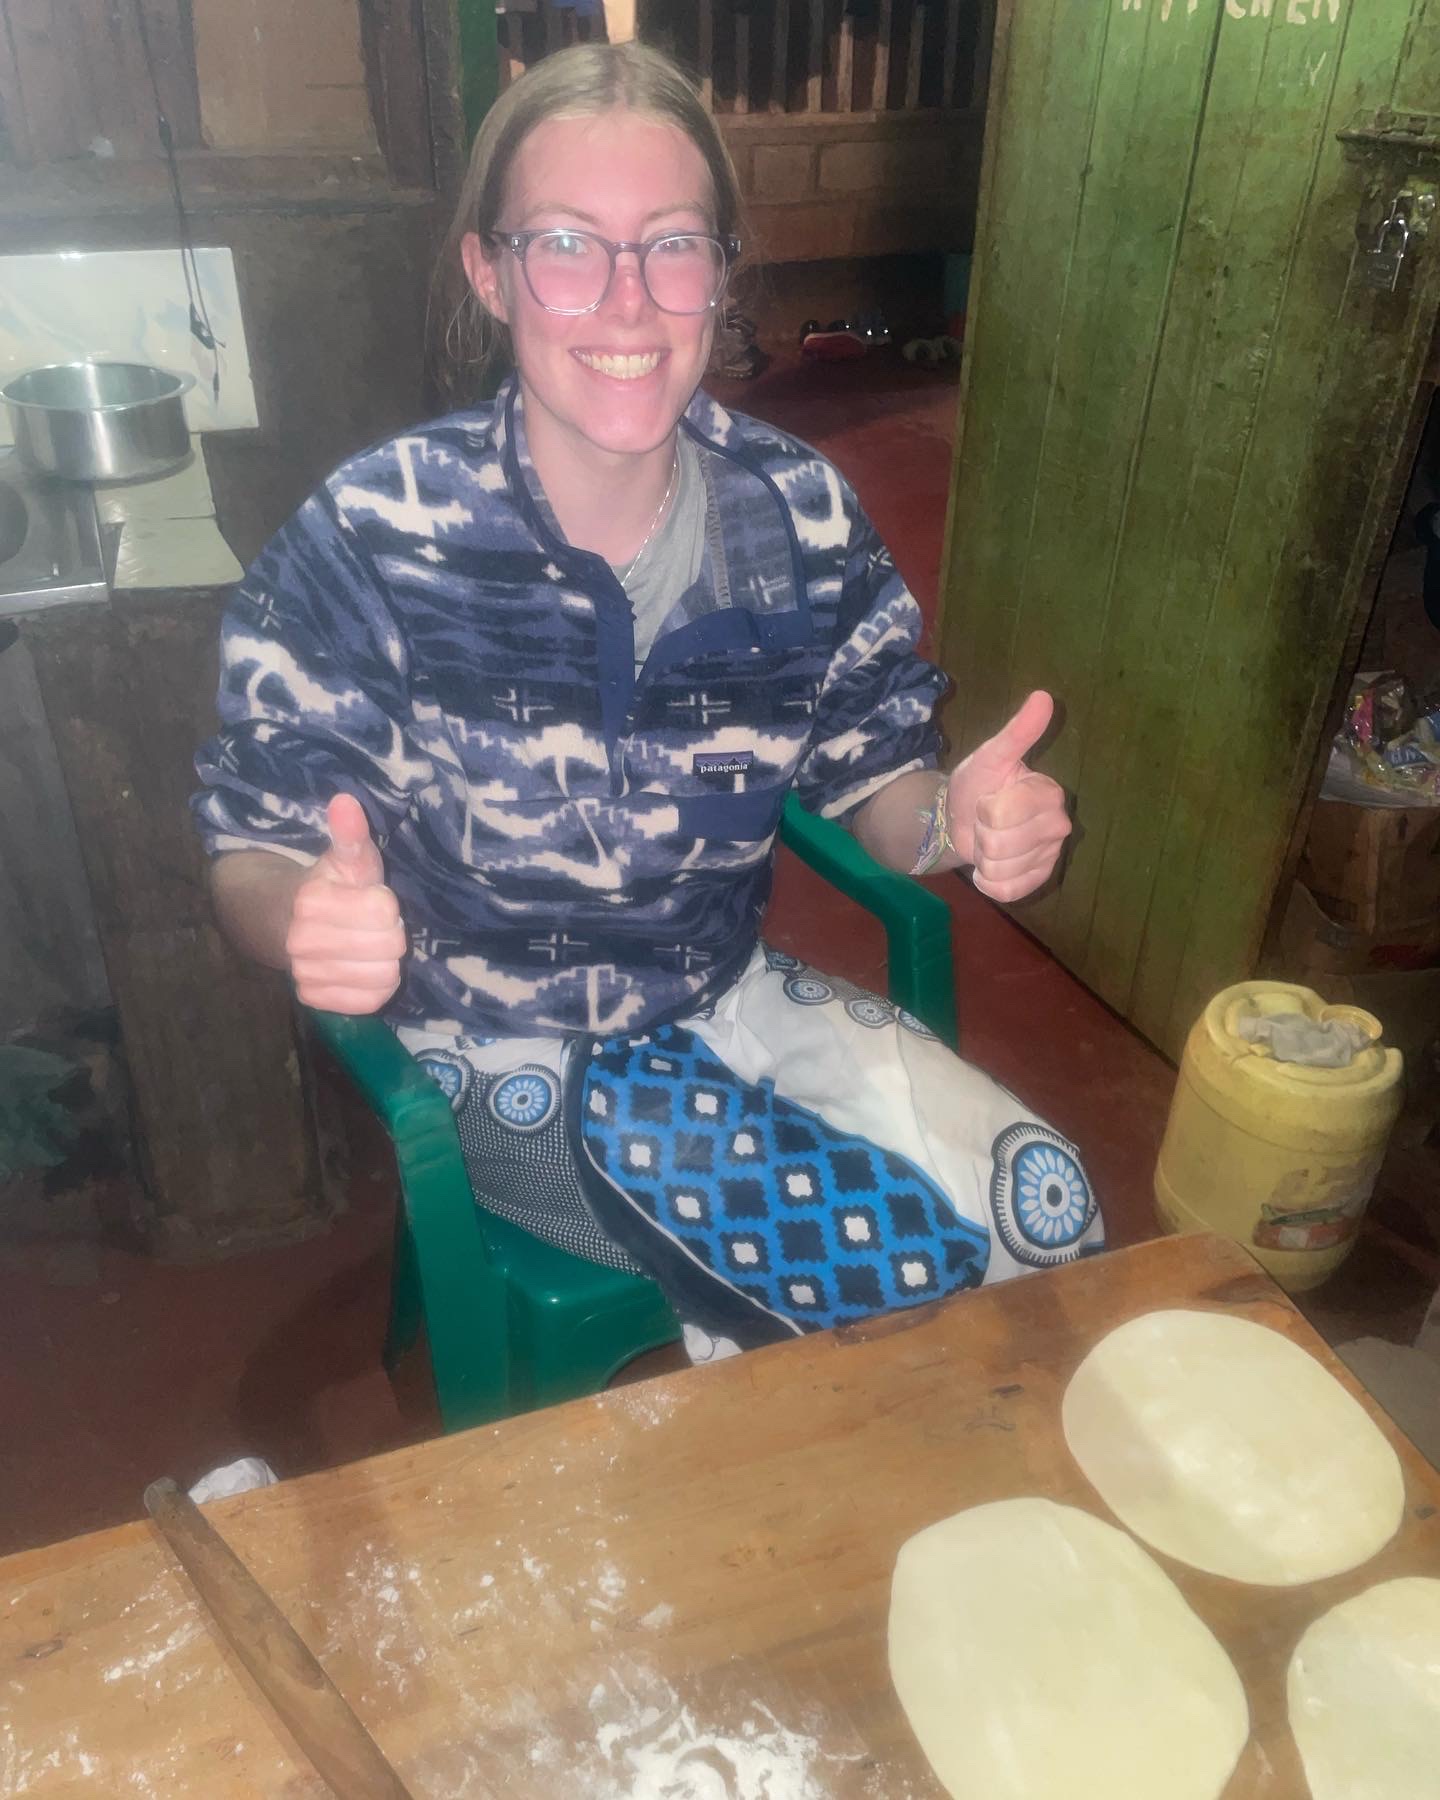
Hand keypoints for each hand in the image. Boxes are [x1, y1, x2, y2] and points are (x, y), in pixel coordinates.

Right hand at [284, 795, 406, 1011]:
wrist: (288, 923)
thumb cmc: (332, 888)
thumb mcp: (347, 859)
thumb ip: (350, 835)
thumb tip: (346, 801)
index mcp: (311, 901)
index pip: (385, 911)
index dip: (387, 904)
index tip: (371, 898)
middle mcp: (302, 941)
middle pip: (389, 947)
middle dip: (390, 934)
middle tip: (372, 926)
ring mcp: (305, 974)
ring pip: (384, 977)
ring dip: (385, 962)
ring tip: (367, 946)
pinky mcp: (314, 1000)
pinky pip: (369, 1002)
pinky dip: (375, 987)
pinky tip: (362, 970)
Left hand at [946, 691, 1072, 901]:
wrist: (961, 820)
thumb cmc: (978, 786)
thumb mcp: (990, 757)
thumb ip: (1017, 732)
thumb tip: (1043, 696)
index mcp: (1049, 793)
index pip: (1002, 814)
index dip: (984, 810)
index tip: (988, 799)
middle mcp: (1058, 825)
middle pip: (1001, 844)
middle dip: (982, 835)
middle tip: (986, 822)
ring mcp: (1050, 856)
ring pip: (1002, 869)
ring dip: (983, 858)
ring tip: (989, 841)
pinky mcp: (1038, 881)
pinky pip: (1006, 891)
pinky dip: (988, 881)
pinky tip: (990, 865)